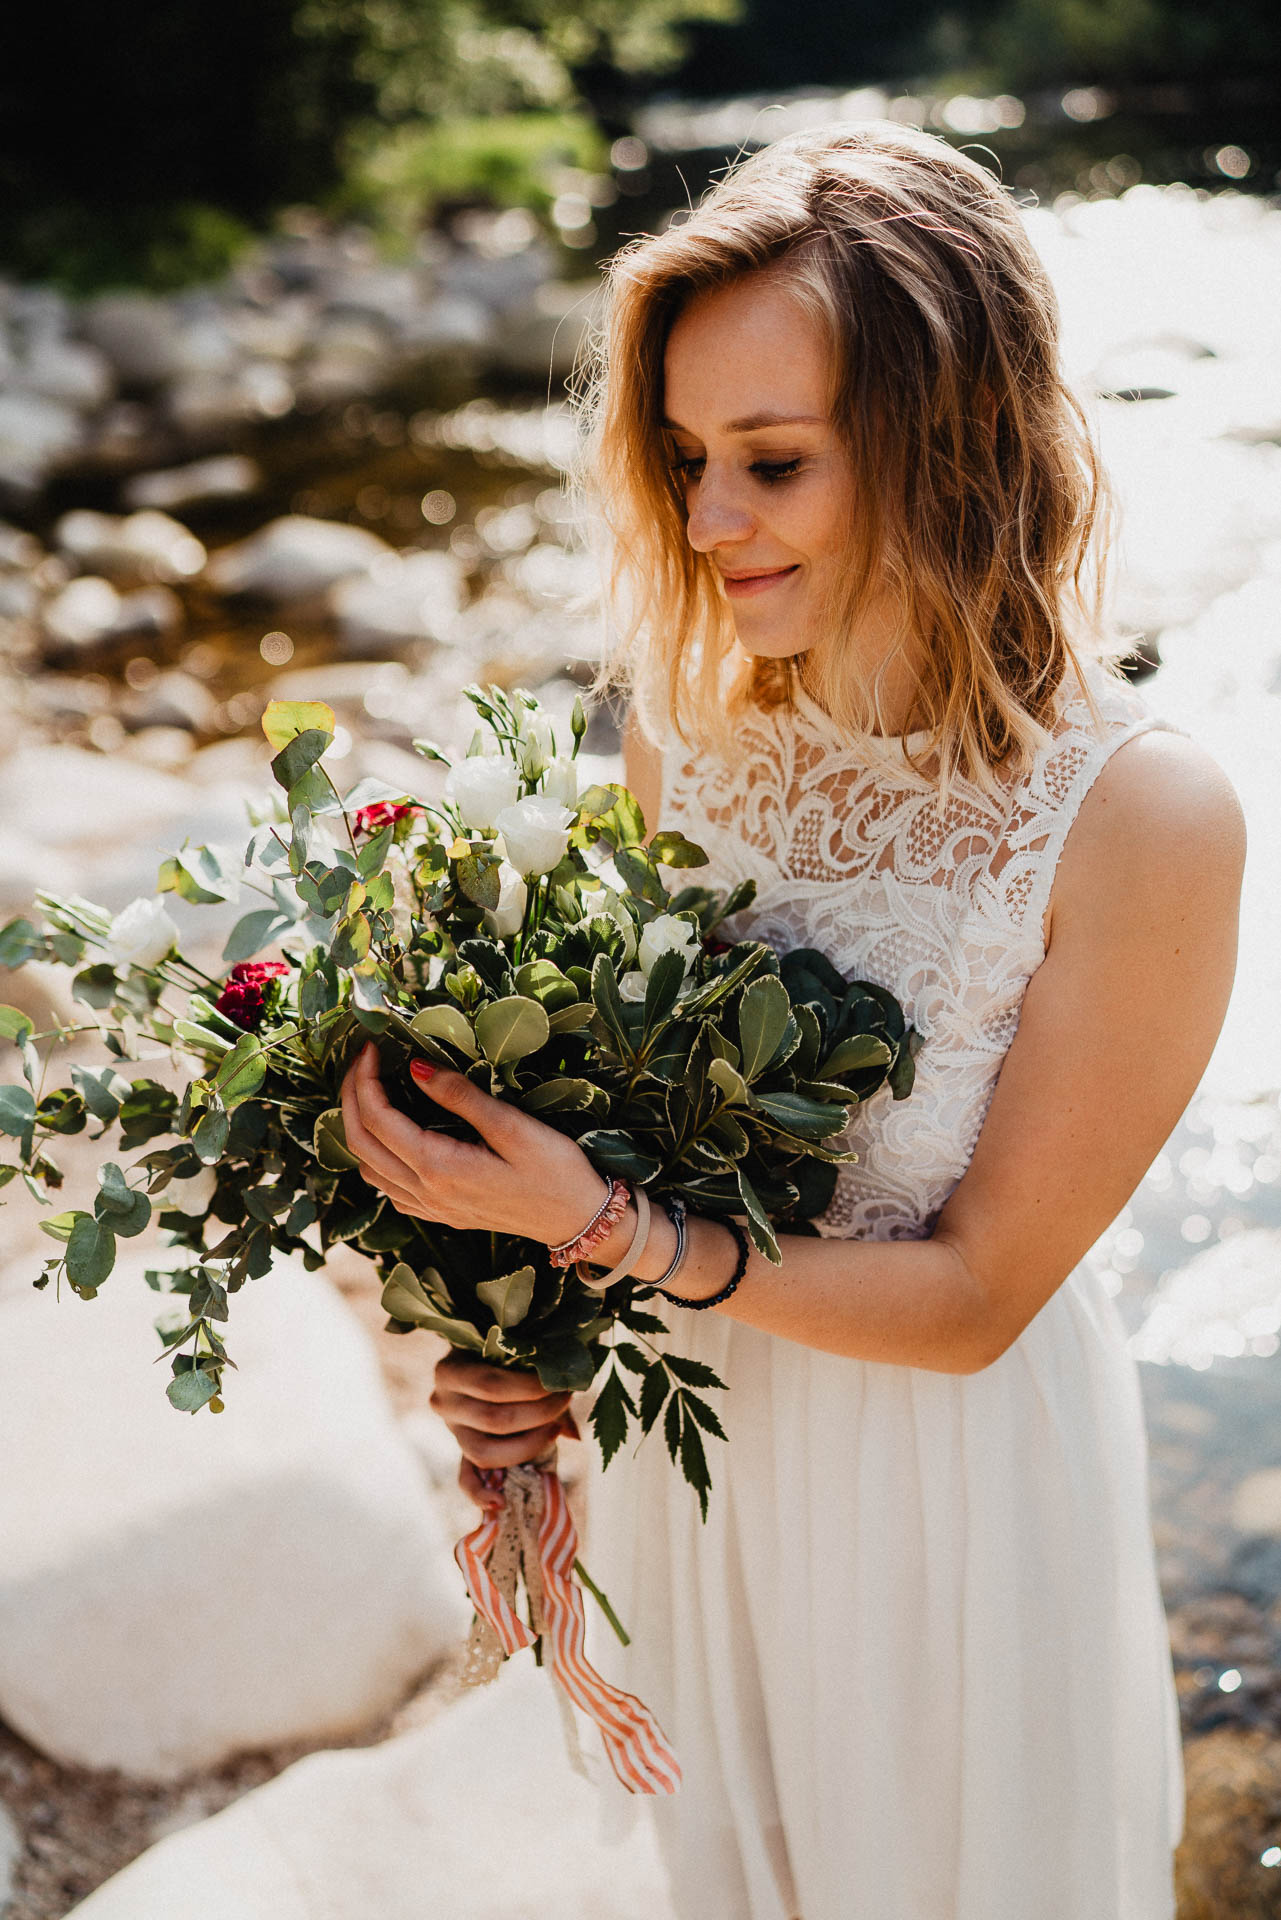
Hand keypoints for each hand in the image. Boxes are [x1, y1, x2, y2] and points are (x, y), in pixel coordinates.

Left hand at [339, 1042, 608, 1246]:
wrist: (578, 1221)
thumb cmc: (555, 1171)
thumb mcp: (513, 1126)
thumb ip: (460, 1096)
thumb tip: (414, 1067)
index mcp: (440, 1168)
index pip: (377, 1120)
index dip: (365, 1079)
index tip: (371, 1046)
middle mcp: (426, 1193)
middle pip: (360, 1143)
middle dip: (351, 1098)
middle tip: (361, 1062)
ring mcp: (431, 1208)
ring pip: (368, 1169)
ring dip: (358, 1128)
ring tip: (370, 1092)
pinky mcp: (441, 1214)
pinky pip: (388, 1187)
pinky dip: (376, 1156)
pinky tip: (393, 1135)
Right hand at [431, 1350, 577, 1510]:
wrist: (477, 1356)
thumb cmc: (503, 1352)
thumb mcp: (513, 1353)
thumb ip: (539, 1378)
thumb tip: (573, 1434)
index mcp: (450, 1371)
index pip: (492, 1386)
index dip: (531, 1389)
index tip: (560, 1384)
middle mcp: (443, 1403)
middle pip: (494, 1420)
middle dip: (539, 1413)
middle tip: (564, 1400)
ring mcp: (452, 1430)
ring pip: (485, 1452)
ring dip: (529, 1444)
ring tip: (555, 1430)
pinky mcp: (461, 1451)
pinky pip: (465, 1479)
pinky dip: (480, 1495)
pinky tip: (500, 1503)